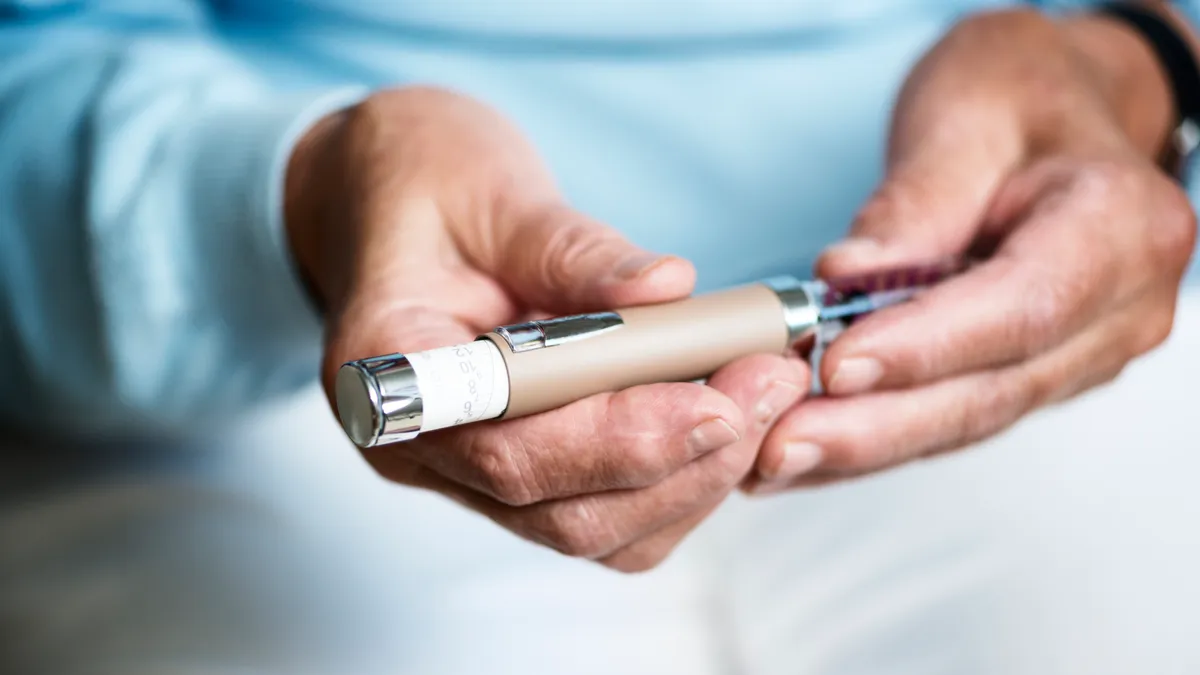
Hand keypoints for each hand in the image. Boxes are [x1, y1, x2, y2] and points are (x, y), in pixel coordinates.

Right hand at [285, 88, 809, 569]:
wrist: (385, 196)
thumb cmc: (420, 181)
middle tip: (773, 380)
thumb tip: (669, 287)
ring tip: (764, 387)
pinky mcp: (521, 467)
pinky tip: (725, 410)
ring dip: (696, 473)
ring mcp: (469, 471)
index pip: (511, 450)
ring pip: (598, 529)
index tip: (721, 400)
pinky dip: (679, 475)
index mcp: (390, 378)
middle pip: (566, 512)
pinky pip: (610, 509)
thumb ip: (571, 248)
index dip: (623, 439)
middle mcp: (424, 450)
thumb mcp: (489, 190)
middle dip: (686, 457)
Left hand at [748, 8, 1196, 491]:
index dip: (925, 346)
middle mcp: (1120, 309)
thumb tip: (842, 281)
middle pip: (991, 390)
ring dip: (864, 446)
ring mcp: (1082, 354)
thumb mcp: (965, 115)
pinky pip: (950, 416)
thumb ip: (915, 203)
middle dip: (876, 427)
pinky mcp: (1032, 375)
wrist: (1060, 111)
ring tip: (770, 457)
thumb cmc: (1019, 96)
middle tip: (777, 447)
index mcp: (1123, 228)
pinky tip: (802, 451)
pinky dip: (873, 435)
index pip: (1022, 307)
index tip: (834, 366)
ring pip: (965, 418)